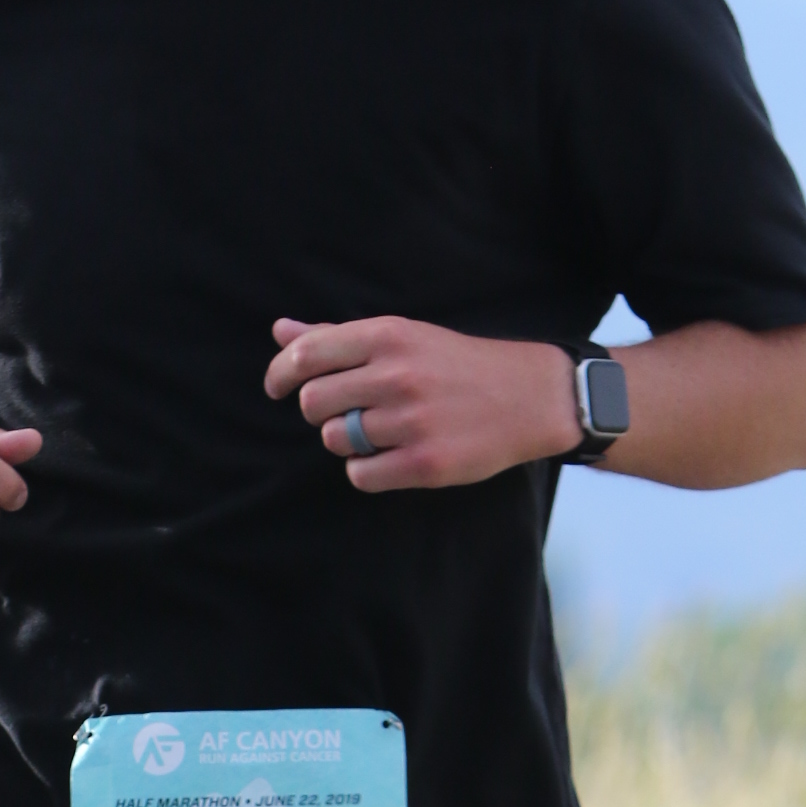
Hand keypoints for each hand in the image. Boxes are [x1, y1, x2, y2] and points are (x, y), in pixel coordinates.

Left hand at [266, 317, 579, 493]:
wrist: (528, 396)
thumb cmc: (456, 365)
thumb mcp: (402, 337)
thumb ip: (338, 337)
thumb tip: (280, 332)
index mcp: (388, 337)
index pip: (307, 355)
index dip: (280, 375)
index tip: (276, 388)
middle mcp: (397, 376)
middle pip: (313, 403)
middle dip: (319, 412)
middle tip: (344, 412)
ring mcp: (411, 422)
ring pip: (335, 440)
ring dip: (345, 441)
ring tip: (377, 432)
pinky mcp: (425, 464)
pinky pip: (360, 475)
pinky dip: (366, 470)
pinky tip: (389, 457)